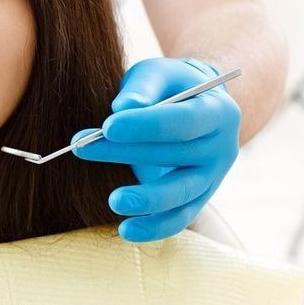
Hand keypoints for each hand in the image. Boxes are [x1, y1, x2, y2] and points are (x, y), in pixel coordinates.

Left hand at [72, 57, 240, 241]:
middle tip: (82, 148)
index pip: (183, 121)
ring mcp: (212, 177)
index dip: (146, 125)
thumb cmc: (170, 86)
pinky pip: (179, 218)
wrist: (192, 105)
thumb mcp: (158, 73)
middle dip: (124, 152)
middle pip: (174, 155)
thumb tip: (122, 108)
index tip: (108, 126)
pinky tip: (125, 230)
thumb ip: (142, 88)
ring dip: (146, 199)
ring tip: (113, 200)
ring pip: (181, 194)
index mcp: (218, 111)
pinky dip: (155, 227)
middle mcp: (222, 148)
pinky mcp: (197, 198)